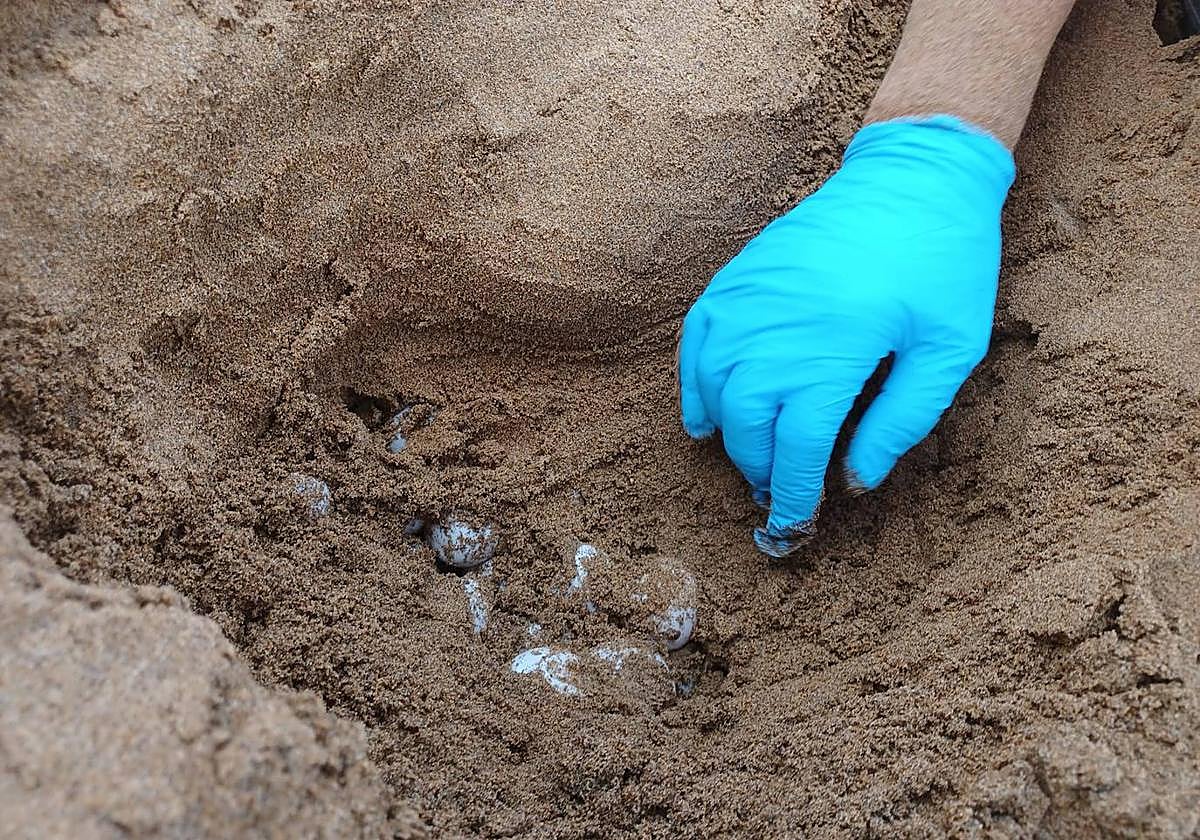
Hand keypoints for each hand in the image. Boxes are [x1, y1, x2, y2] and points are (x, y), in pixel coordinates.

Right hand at [678, 116, 1014, 556]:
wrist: (915, 175)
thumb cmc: (943, 263)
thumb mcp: (949, 350)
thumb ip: (901, 421)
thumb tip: (855, 482)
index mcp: (836, 347)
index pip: (797, 445)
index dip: (794, 494)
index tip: (795, 525)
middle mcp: (779, 325)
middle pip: (747, 425)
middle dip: (760, 471)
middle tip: (781, 494)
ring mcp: (750, 298)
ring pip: (714, 390)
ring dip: (728, 437)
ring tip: (751, 461)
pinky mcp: (737, 277)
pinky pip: (697, 344)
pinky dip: (694, 386)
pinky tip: (705, 417)